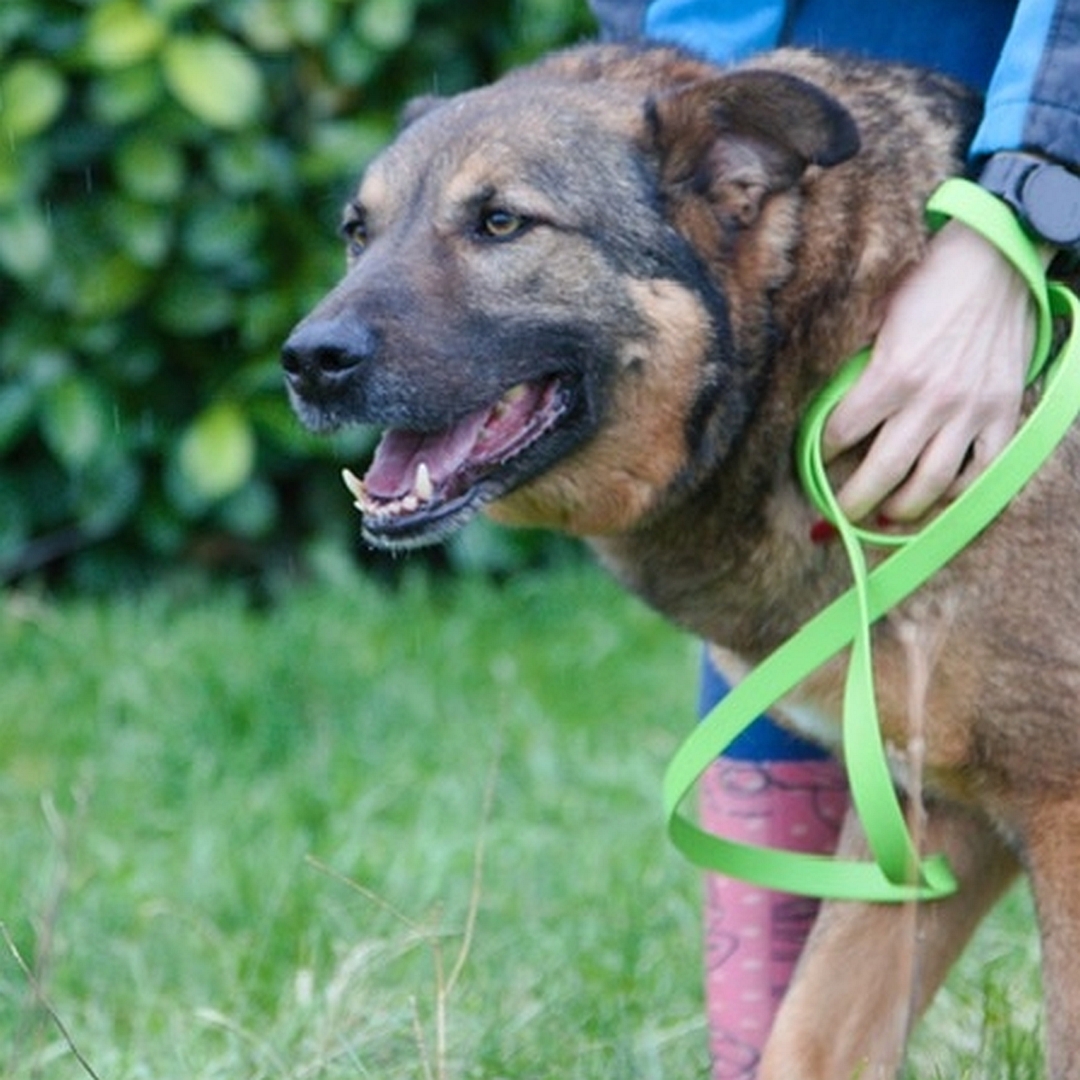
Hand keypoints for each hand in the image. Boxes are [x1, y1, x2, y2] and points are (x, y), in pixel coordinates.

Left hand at [822, 219, 1034, 522]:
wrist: (994, 259)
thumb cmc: (927, 283)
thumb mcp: (877, 319)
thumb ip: (856, 367)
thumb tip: (828, 407)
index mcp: (891, 374)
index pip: (842, 433)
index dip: (821, 453)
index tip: (814, 462)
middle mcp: (931, 399)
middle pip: (883, 472)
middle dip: (853, 501)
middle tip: (837, 514)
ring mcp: (971, 409)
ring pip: (931, 482)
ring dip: (902, 508)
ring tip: (884, 516)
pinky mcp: (1003, 410)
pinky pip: (982, 468)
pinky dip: (959, 490)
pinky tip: (937, 495)